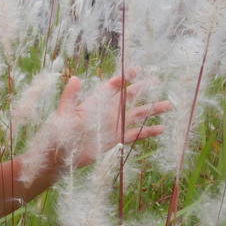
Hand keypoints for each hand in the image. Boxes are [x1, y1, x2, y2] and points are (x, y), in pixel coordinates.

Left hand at [53, 67, 170, 167]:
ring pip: (136, 115)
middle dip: (143, 89)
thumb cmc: (58, 134)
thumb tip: (74, 78)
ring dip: (151, 110)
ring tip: (168, 105)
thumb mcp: (63, 113)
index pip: (112, 87)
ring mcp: (113, 126)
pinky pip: (135, 134)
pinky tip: (161, 129)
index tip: (137, 69)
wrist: (59, 156)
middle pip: (129, 97)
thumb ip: (70, 97)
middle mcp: (107, 113)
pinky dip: (148, 132)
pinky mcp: (116, 140)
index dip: (124, 78)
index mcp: (95, 103)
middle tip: (157, 80)